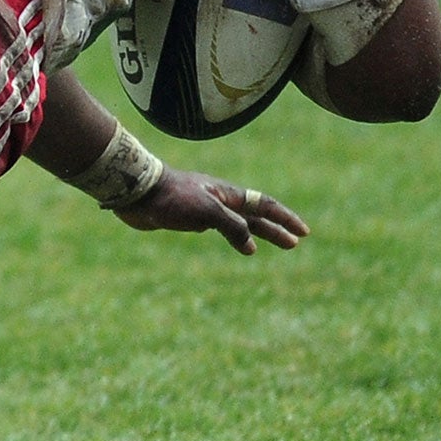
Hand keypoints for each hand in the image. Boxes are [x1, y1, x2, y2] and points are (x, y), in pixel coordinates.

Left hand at [113, 170, 309, 255]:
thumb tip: (251, 247)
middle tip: (294, 243)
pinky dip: (233, 237)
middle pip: (255, 215)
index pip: (265, 205)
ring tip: (263, 248)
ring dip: (254, 234)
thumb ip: (232, 227)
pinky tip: (236, 245)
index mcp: (228, 194)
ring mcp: (205, 208)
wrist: (137, 192)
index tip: (303, 232)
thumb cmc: (172, 198)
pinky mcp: (189, 217)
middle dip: (275, 229)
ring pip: (237, 223)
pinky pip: (220, 228)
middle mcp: (220, 200)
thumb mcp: (207, 212)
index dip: (285, 219)